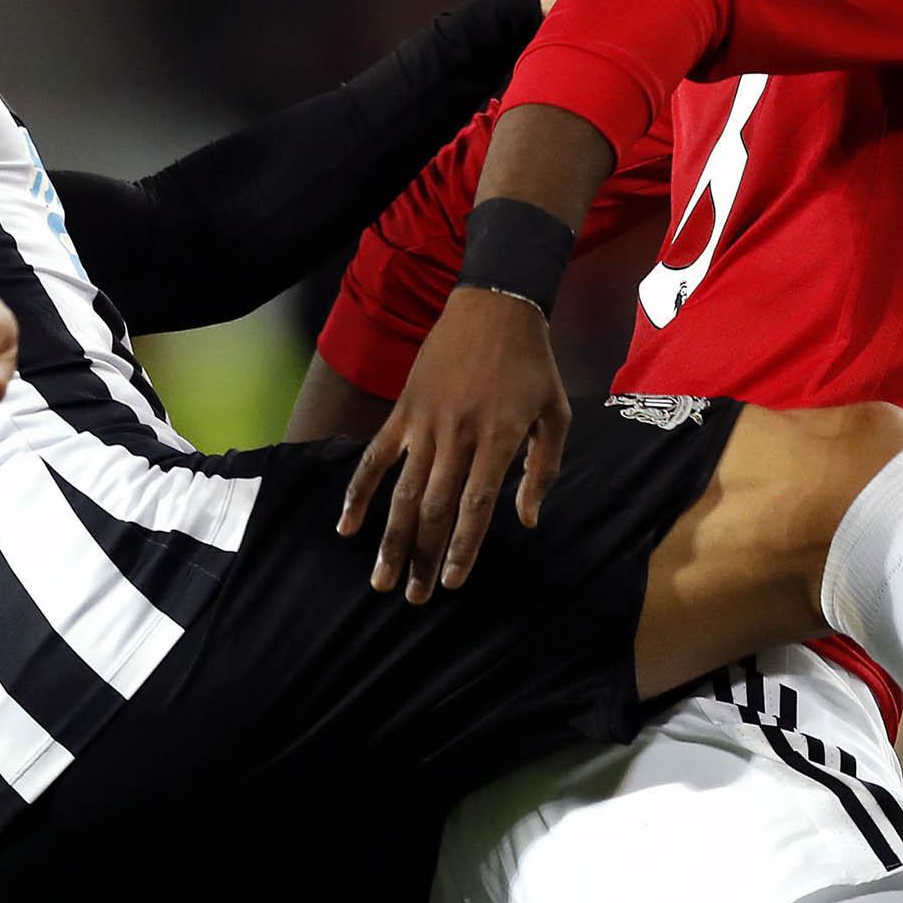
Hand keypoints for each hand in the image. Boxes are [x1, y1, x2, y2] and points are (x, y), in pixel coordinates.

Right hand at [338, 286, 569, 601]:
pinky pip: (375, 457)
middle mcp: (457, 436)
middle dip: (424, 558)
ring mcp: (425, 424)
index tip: (453, 582)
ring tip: (381, 579)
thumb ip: (543, 470)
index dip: (463, 547)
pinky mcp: (403, 411)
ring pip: (403, 493)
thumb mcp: (556, 414)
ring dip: (391, 539)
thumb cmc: (533, 364)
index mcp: (498, 438)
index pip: (476, 506)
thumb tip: (526, 519)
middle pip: (435, 509)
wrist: (495, 305)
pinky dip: (358, 492)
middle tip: (415, 597)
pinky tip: (346, 527)